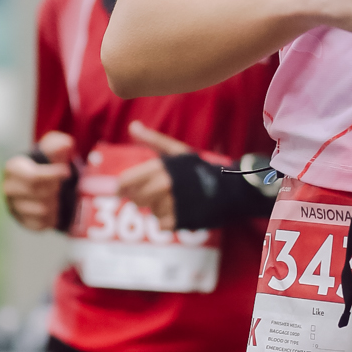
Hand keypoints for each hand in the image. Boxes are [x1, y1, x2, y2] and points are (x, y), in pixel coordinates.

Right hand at [2, 131, 74, 231]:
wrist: (45, 180)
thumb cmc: (48, 162)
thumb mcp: (52, 148)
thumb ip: (58, 144)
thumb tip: (66, 145)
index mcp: (13, 168)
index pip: (33, 177)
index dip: (53, 175)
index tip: (67, 172)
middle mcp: (9, 188)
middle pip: (38, 194)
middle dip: (55, 188)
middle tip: (62, 184)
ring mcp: (13, 207)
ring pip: (41, 210)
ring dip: (56, 202)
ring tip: (59, 194)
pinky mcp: (22, 221)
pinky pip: (41, 223)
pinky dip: (53, 217)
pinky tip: (56, 207)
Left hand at [113, 121, 196, 235]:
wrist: (229, 189)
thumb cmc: (199, 168)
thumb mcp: (177, 151)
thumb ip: (153, 139)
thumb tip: (133, 126)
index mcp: (161, 166)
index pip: (126, 181)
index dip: (122, 187)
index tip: (122, 189)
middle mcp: (164, 184)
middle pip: (136, 200)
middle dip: (141, 199)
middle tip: (154, 194)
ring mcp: (172, 203)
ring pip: (150, 212)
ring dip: (158, 209)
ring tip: (175, 200)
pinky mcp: (180, 220)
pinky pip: (161, 225)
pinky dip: (168, 221)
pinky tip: (180, 211)